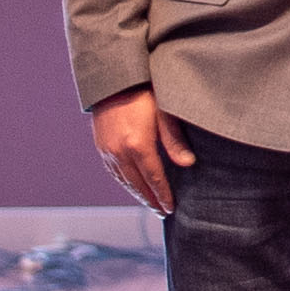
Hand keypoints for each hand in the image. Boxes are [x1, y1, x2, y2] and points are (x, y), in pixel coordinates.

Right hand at [90, 89, 193, 213]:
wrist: (114, 79)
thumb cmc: (144, 92)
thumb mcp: (165, 113)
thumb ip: (175, 141)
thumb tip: (188, 164)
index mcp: (138, 145)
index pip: (154, 179)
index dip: (163, 195)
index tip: (171, 208)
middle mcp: (119, 152)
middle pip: (138, 185)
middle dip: (151, 200)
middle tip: (162, 212)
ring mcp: (107, 150)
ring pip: (124, 181)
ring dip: (137, 194)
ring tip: (150, 203)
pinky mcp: (100, 146)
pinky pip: (113, 172)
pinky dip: (124, 183)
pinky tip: (132, 186)